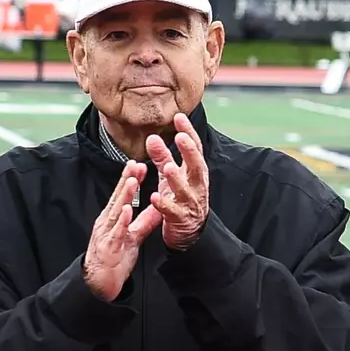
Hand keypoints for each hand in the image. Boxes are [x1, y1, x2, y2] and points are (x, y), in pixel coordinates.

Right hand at [84, 159, 162, 301]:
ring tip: (132, 181)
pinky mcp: (108, 247)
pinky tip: (126, 210)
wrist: (100, 282)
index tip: (138, 164)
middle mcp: (107, 222)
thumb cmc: (115, 258)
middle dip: (127, 180)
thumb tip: (158, 208)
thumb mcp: (134, 236)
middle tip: (135, 164)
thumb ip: (145, 221)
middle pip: (118, 198)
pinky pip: (116, 232)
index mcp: (113, 218)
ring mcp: (106, 234)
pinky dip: (121, 221)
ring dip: (124, 196)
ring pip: (116, 212)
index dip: (130, 179)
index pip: (122, 195)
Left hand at [140, 113, 209, 250]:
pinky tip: (155, 197)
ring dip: (176, 178)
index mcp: (195, 173)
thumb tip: (152, 137)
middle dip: (189, 152)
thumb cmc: (179, 200)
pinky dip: (164, 205)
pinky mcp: (181, 220)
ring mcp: (190, 203)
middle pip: (197, 167)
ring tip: (167, 167)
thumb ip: (162, 157)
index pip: (195, 149)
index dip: (188, 133)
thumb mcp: (171, 176)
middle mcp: (196, 186)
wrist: (189, 233)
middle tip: (180, 137)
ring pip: (186, 190)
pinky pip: (173, 212)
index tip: (179, 117)